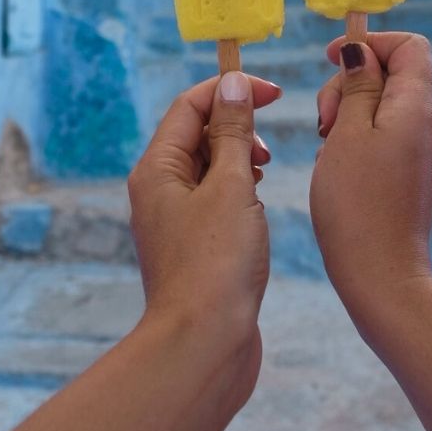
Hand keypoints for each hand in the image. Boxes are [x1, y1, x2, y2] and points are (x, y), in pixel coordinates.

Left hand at [128, 73, 280, 358]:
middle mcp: (158, 189)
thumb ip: (234, 132)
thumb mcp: (232, 185)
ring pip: (207, 165)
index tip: (273, 92)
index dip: (230, 90)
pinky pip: (214, 196)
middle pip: (196, 132)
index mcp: (157, 168)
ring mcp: (174, 218)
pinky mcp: (193, 244)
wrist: (204, 344)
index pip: (189, 105)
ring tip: (263, 173)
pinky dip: (238, 187)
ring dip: (239, 156)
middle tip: (268, 145)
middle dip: (236, 125)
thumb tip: (232, 85)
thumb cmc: (217, 263)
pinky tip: (257, 203)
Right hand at [309, 33, 431, 327]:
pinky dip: (354, 135)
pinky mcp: (407, 170)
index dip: (370, 43)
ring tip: (326, 142)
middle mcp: (425, 123)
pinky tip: (335, 162)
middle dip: (349, 81)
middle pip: (391, 71)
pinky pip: (381, 132)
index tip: (332, 60)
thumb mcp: (347, 133)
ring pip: (381, 103)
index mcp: (416, 106)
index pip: (409, 45)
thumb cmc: (358, 204)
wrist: (381, 276)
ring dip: (347, 110)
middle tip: (325, 119)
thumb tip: (361, 50)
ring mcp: (418, 148)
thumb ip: (357, 85)